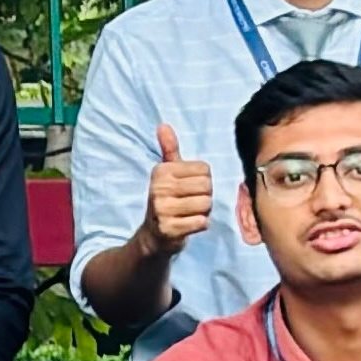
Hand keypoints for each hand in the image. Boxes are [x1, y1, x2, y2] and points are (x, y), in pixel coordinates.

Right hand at [143, 118, 212, 249]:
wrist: (153, 235)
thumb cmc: (167, 200)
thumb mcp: (167, 174)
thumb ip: (169, 149)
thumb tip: (163, 125)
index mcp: (161, 171)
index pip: (205, 169)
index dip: (203, 180)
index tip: (187, 188)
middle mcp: (159, 188)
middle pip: (207, 187)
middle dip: (205, 197)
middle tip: (190, 203)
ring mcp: (162, 209)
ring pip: (206, 204)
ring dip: (203, 212)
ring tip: (189, 214)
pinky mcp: (169, 228)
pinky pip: (202, 222)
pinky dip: (200, 225)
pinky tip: (188, 225)